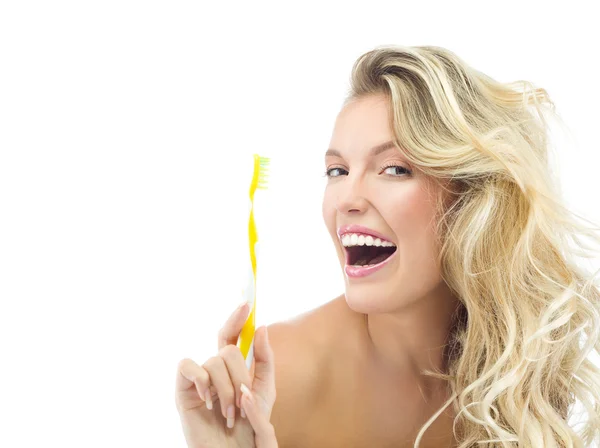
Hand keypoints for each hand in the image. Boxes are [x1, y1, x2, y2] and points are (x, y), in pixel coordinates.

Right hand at [175, 302, 277, 446]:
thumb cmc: (249, 425)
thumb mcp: (264, 389)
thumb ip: (264, 359)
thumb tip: (261, 328)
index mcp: (232, 367)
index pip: (231, 336)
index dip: (237, 318)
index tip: (248, 303)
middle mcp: (214, 369)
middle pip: (227, 349)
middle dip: (241, 375)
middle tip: (244, 399)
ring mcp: (198, 379)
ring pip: (214, 361)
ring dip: (227, 390)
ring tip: (231, 414)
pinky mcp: (183, 390)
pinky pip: (188, 367)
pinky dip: (202, 381)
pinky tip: (208, 402)